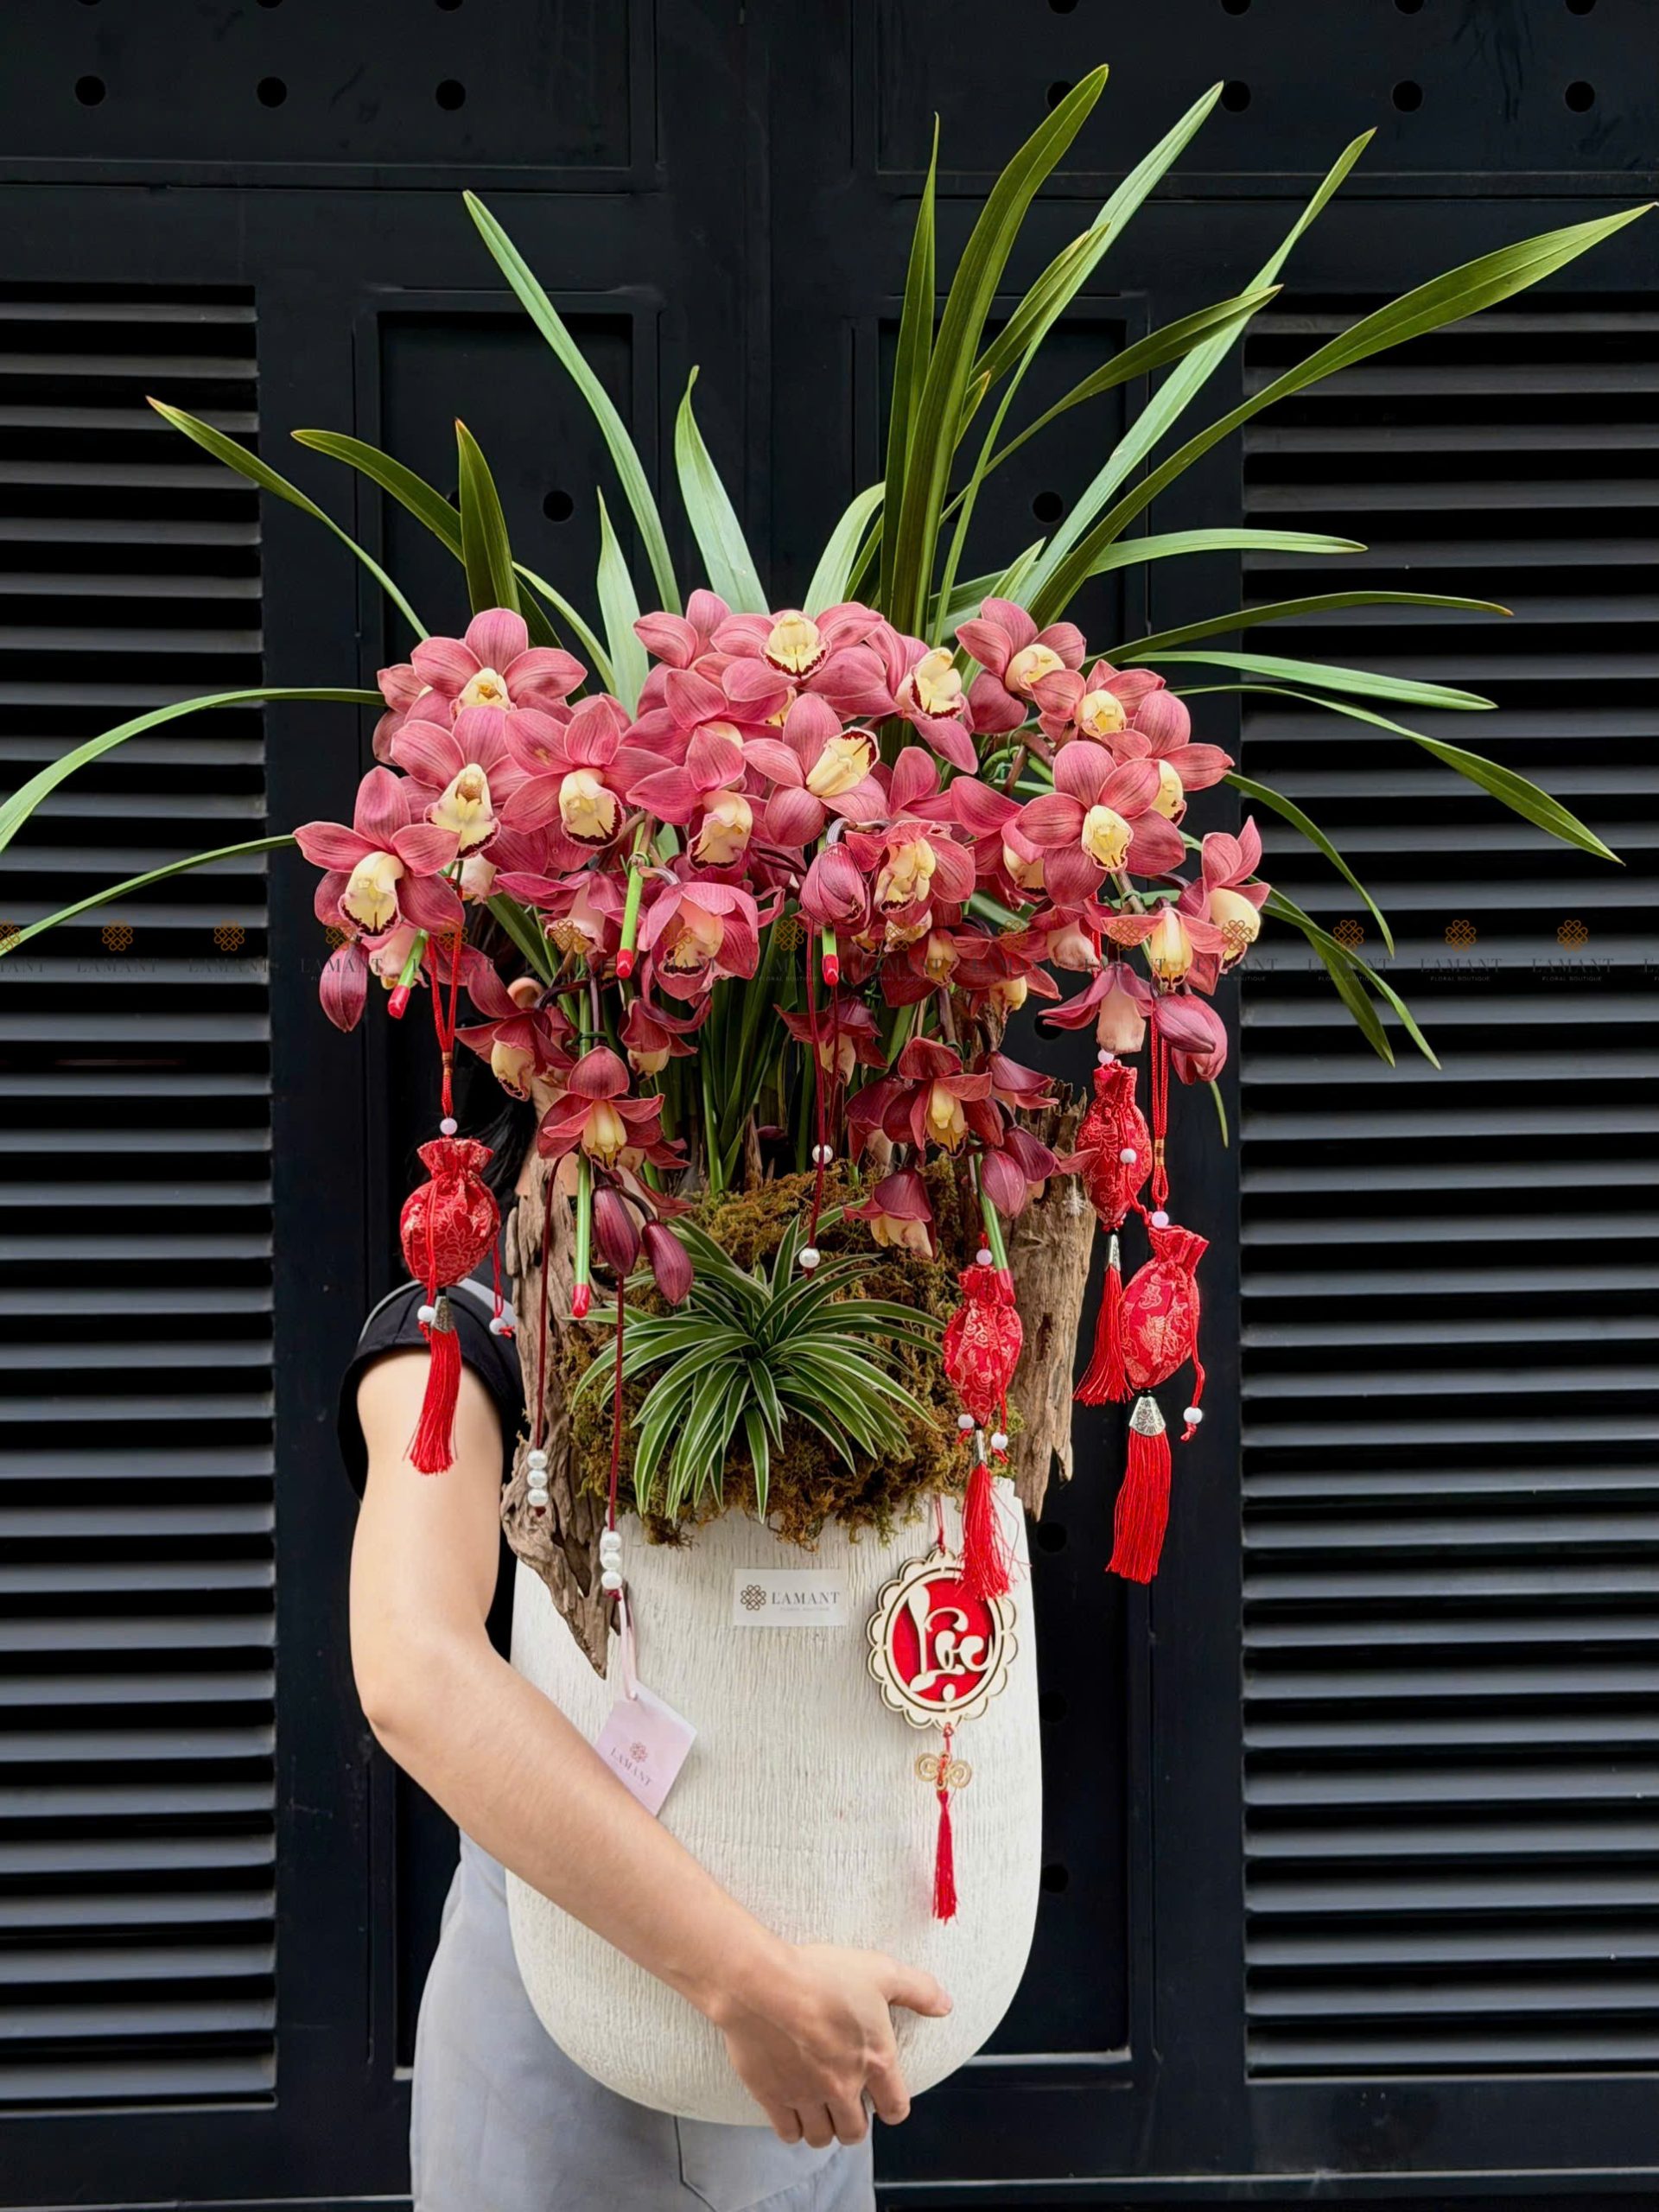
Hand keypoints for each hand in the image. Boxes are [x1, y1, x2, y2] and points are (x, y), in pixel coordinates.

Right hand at [710, 1941, 951, 2147]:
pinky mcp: (773, 2098)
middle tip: (847, 2103)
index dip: (892, 2107)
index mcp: (874, 2060)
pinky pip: (788, 2133)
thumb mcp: (879, 1971)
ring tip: (821, 2109)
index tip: (883, 2100)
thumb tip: (945, 2005)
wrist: (761, 1983)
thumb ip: (918, 1990)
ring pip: (822, 2137)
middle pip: (855, 2131)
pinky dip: (793, 2128)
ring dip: (825, 2128)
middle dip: (855, 2121)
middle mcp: (843, 2087)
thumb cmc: (820, 1975)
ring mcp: (807, 2096)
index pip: (895, 2107)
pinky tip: (794, 2111)